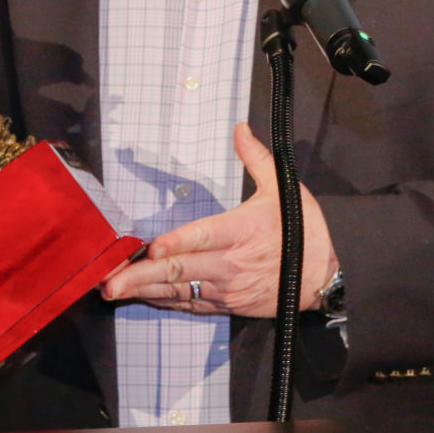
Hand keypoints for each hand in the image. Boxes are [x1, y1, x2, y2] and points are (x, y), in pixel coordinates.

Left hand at [100, 122, 337, 316]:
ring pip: (180, 290)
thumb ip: (257, 158)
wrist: (322, 278)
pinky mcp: (227, 304)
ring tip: (114, 291)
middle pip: (182, 269)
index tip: (153, 247)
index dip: (178, 243)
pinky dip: (164, 301)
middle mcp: (231, 263)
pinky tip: (142, 298)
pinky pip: (190, 304)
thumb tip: (240, 128)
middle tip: (111, 281)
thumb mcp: (284, 188)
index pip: (205, 237)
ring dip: (144, 291)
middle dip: (142, 276)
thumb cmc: (303, 231)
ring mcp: (227, 288)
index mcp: (243, 231)